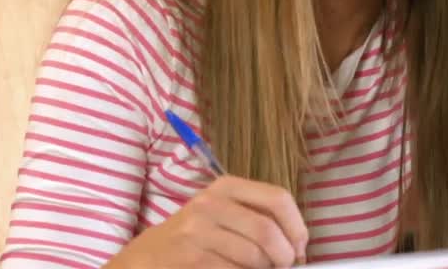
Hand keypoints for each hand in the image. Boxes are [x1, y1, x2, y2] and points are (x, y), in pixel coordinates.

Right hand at [107, 175, 308, 267]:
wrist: (147, 257)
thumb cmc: (194, 237)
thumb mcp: (222, 214)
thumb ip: (255, 218)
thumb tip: (298, 244)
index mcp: (226, 186)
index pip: (278, 198)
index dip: (297, 227)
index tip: (300, 249)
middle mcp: (211, 202)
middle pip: (268, 231)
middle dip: (284, 257)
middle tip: (280, 268)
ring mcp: (198, 229)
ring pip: (254, 256)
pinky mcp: (191, 255)